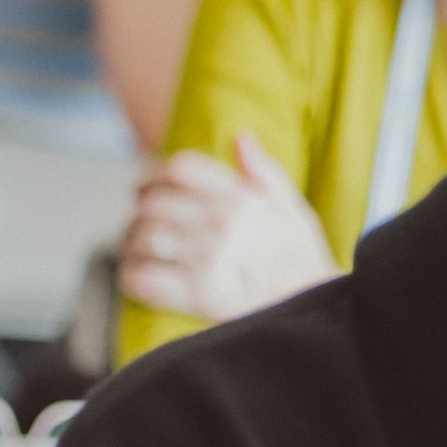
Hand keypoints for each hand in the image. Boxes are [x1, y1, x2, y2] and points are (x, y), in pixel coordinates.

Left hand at [120, 131, 337, 322]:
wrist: (315, 310)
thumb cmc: (300, 259)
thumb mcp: (292, 208)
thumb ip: (264, 171)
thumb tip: (239, 136)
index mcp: (241, 198)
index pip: (179, 168)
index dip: (153, 175)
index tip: (146, 187)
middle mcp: (223, 223)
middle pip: (153, 202)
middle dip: (140, 211)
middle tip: (141, 222)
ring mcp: (208, 258)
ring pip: (143, 237)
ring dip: (132, 243)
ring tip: (138, 250)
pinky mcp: (197, 295)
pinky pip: (143, 277)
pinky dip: (132, 276)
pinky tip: (138, 277)